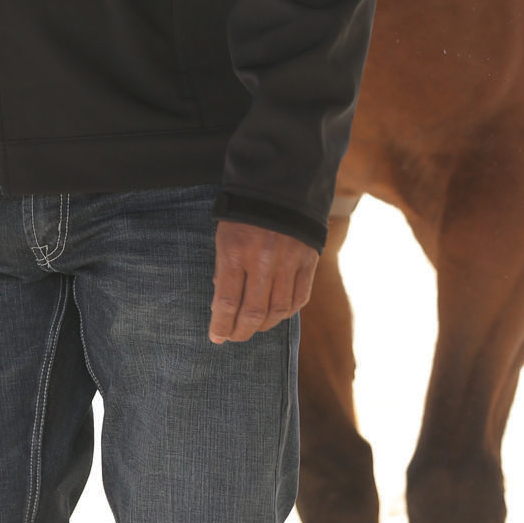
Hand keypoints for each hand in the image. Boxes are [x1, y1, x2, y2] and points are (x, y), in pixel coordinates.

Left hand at [209, 219, 317, 344]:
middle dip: (241, 331)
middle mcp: (263, 260)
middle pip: (253, 312)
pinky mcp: (307, 261)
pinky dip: (287, 312)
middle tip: (233, 337)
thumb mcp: (224, 235)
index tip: (216, 337)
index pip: (226, 301)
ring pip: (277, 310)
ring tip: (253, 328)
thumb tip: (223, 304)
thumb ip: (224, 269)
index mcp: (235, 251)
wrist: (281, 186)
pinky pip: (299, 298)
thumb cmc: (244, 212)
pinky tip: (276, 314)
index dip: (221, 325)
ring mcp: (288, 262)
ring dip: (263, 326)